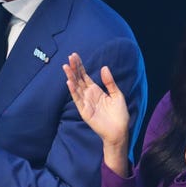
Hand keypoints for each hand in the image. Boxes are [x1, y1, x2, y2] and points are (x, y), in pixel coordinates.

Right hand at [63, 52, 128, 175]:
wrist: (120, 131)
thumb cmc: (119, 114)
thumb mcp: (117, 94)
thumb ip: (109, 82)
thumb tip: (104, 67)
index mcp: (96, 91)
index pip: (84, 76)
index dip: (80, 66)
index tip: (74, 55)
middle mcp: (89, 96)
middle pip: (79, 79)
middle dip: (74, 68)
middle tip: (70, 57)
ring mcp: (85, 103)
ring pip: (76, 88)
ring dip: (70, 77)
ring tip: (66, 67)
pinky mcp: (85, 111)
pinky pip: (77, 100)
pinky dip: (73, 91)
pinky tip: (69, 82)